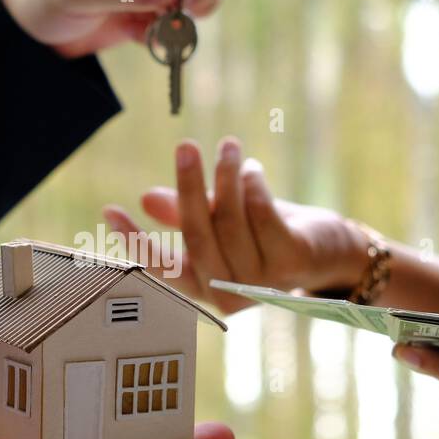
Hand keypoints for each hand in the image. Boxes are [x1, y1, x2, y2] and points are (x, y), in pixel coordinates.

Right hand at [103, 137, 369, 312]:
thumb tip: (148, 198)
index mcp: (204, 287)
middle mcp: (228, 293)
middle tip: (183, 145)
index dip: (134, 241)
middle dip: (187, 187)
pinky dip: (253, 188)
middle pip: (197, 237)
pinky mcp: (289, 264)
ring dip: (225, 177)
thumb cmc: (268, 235)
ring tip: (227, 146)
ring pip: (230, 222)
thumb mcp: (223, 220)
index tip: (109, 209)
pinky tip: (251, 168)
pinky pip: (262, 217)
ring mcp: (260, 282)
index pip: (161, 268)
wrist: (330, 255)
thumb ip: (188, 212)